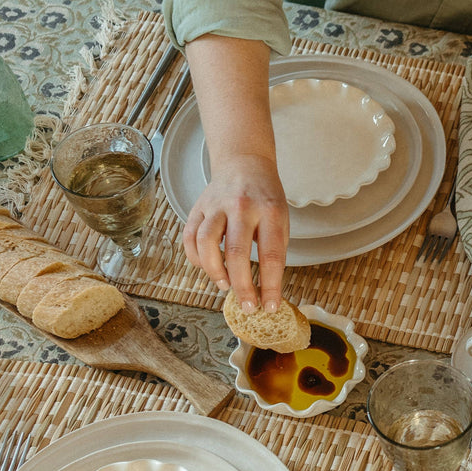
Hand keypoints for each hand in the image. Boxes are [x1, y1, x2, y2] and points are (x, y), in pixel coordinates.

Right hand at [182, 153, 288, 312]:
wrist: (245, 164)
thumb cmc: (266, 199)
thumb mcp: (281, 219)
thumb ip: (273, 249)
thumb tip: (266, 291)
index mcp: (270, 211)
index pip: (271, 255)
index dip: (270, 285)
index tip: (270, 306)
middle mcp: (242, 207)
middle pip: (237, 252)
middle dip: (242, 285)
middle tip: (248, 306)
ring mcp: (216, 205)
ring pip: (206, 243)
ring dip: (215, 271)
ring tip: (225, 285)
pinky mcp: (198, 207)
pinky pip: (190, 236)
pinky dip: (196, 258)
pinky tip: (206, 268)